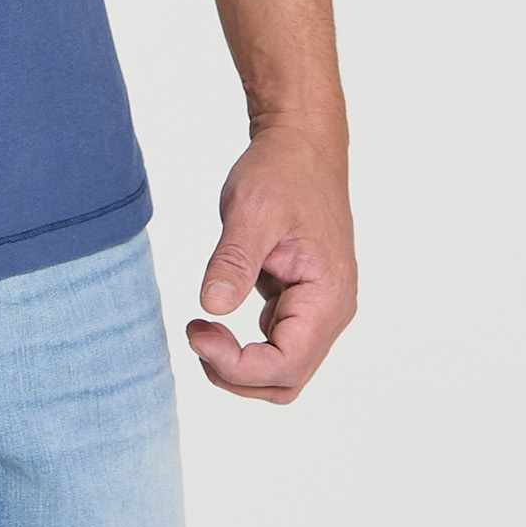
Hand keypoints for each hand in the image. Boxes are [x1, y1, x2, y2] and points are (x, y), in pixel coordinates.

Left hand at [187, 120, 356, 402]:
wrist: (302, 146)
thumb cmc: (283, 173)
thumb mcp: (251, 210)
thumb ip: (233, 260)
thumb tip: (212, 306)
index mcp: (327, 297)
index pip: (286, 364)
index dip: (238, 365)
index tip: (197, 330)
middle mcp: (330, 312)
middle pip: (286, 380)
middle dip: (236, 374)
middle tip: (195, 334)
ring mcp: (317, 309)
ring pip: (281, 369)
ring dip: (240, 366)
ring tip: (201, 329)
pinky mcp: (300, 301)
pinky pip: (276, 344)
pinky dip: (245, 346)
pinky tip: (216, 316)